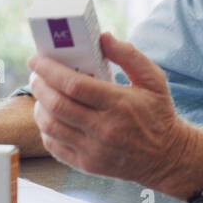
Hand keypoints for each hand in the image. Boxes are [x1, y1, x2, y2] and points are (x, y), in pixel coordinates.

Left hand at [28, 32, 198, 190]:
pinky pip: (54, 146)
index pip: (74, 85)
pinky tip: (50, 117)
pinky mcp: (87, 165)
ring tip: (42, 95)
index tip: (37, 60)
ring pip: (51, 127)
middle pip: (57, 105)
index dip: (49, 70)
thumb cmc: (158, 114)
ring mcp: (94, 150)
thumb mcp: (153, 79)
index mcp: (119, 104)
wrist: (167, 157)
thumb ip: (129, 55)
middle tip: (36, 75)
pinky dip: (45, 129)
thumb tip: (102, 38)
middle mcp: (104, 129)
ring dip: (39, 107)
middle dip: (39, 86)